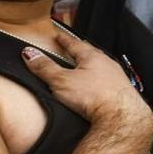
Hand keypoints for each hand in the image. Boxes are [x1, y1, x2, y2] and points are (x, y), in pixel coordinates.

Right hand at [22, 33, 149, 126]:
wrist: (123, 116)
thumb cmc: (96, 97)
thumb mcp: (62, 81)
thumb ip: (45, 68)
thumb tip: (30, 54)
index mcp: (93, 57)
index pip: (75, 44)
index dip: (65, 40)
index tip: (59, 36)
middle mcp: (108, 64)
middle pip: (92, 54)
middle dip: (81, 51)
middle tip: (73, 49)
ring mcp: (118, 78)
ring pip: (102, 68)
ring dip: (92, 68)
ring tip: (84, 70)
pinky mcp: (122, 93)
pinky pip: (109, 83)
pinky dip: (101, 83)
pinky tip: (97, 90)